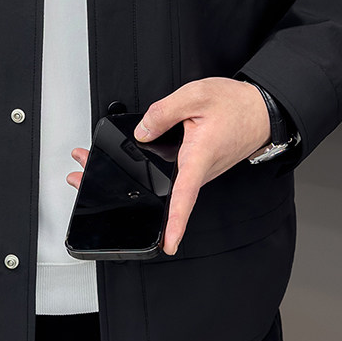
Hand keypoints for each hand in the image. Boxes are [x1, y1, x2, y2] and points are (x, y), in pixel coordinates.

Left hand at [66, 78, 269, 255]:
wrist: (261, 110)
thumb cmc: (236, 105)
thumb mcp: (195, 96)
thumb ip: (163, 113)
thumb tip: (141, 131)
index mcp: (198, 157)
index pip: (184, 196)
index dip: (176, 223)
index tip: (168, 244)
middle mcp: (198, 170)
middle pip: (161, 191)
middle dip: (120, 189)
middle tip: (80, 177)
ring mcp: (196, 170)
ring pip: (162, 181)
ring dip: (129, 174)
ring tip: (90, 160)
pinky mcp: (195, 165)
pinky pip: (168, 171)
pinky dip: (145, 165)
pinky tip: (131, 150)